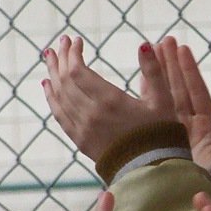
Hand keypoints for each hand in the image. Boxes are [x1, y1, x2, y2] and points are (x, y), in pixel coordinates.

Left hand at [43, 35, 178, 161]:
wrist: (151, 170)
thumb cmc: (160, 133)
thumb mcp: (163, 100)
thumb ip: (154, 70)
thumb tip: (145, 44)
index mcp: (110, 101)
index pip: (77, 70)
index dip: (72, 53)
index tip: (76, 40)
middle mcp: (91, 114)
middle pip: (63, 80)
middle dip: (60, 58)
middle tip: (60, 42)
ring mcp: (83, 129)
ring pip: (58, 96)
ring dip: (52, 74)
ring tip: (50, 57)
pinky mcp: (80, 141)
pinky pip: (59, 115)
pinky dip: (51, 97)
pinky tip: (47, 85)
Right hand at [156, 39, 210, 188]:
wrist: (192, 203)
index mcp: (206, 125)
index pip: (196, 91)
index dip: (189, 70)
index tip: (182, 48)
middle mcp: (190, 124)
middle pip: (180, 88)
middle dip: (172, 64)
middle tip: (164, 40)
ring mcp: (174, 130)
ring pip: (165, 95)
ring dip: (158, 73)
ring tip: (150, 49)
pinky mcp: (160, 139)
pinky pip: (152, 111)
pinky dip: (146, 94)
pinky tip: (140, 78)